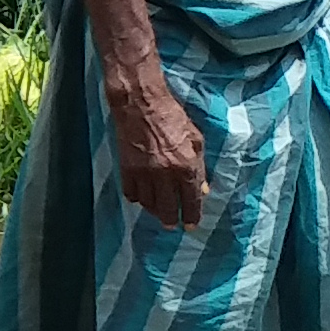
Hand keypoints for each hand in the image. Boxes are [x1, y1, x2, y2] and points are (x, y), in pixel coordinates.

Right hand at [109, 67, 207, 230]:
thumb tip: (203, 189)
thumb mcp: (196, 140)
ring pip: (149, 204)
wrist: (141, 105)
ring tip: (159, 211)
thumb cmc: (172, 118)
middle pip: (168, 209)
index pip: (191, 200)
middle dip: (171, 220)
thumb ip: (199, 166)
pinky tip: (143, 196)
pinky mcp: (127, 170)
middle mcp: (165, 174)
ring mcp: (144, 173)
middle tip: (173, 225)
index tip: (191, 225)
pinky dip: (138, 198)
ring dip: (155, 210)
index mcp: (186, 166)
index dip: (192, 215)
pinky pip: (132, 194)